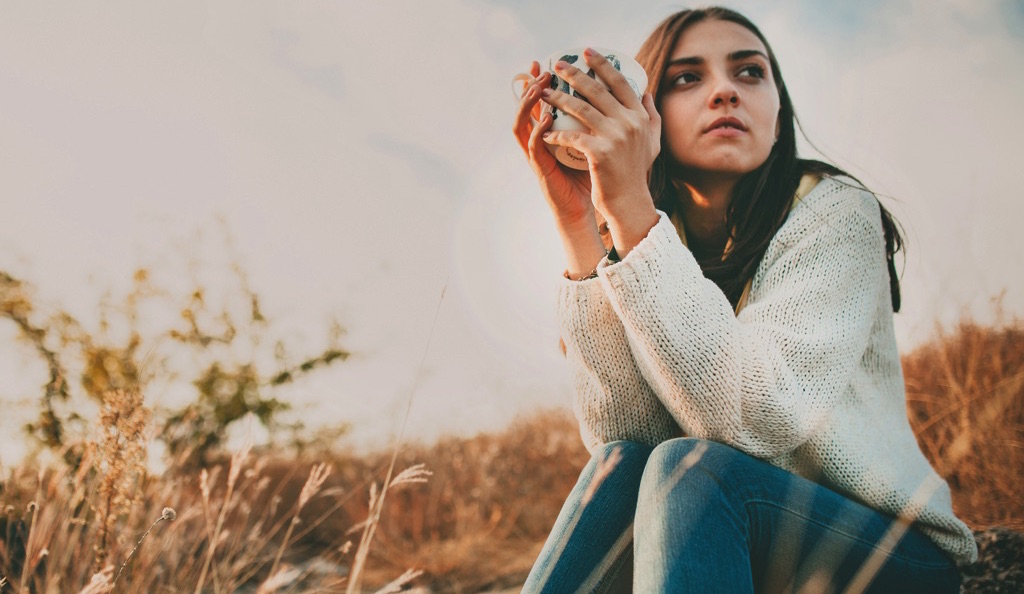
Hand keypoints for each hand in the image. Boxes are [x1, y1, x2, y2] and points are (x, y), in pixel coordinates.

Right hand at [513, 61, 595, 230]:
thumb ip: (606, 123)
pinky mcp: (540, 168)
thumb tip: (632, 99)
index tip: (547, 63)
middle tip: (540, 69)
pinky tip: (545, 119)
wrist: (586, 208)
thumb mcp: (599, 143)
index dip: (540, 83)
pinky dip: (537, 131)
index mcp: (553, 133)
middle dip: (530, 86)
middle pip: (527, 108)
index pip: (543, 103)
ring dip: (527, 105)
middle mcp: (541, 140)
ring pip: (522, 124)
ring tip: (538, 88)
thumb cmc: (593, 177)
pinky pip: (533, 146)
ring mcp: (538, 155)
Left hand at [539, 49, 661, 255]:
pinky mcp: (600, 153)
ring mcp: (615, 137)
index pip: (620, 83)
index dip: (602, 65)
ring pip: (581, 110)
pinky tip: (546, 132)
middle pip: (597, 91)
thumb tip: (646, 93)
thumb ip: (651, 116)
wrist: (630, 201)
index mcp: (639, 116)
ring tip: (544, 93)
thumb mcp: (652, 142)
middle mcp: (629, 123)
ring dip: (559, 99)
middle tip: (557, 65)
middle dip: (574, 74)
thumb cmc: (636, 172)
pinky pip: (573, 137)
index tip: (586, 52)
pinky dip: (557, 134)